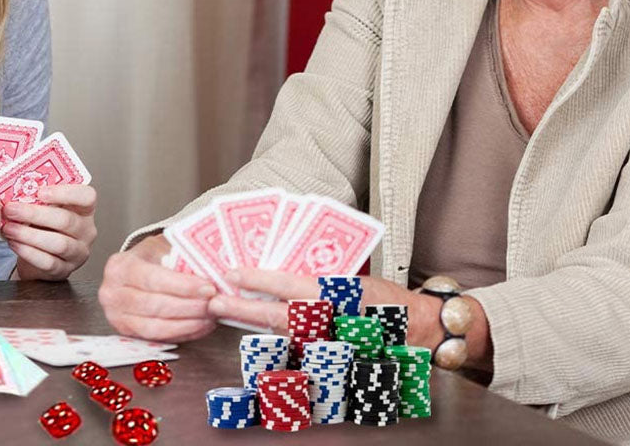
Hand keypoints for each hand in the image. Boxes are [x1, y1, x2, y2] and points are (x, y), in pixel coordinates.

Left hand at [2, 184, 96, 280]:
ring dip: (28, 234)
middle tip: (12, 209)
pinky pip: (48, 262)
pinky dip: (28, 252)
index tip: (41, 191)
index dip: (65, 193)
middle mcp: (86, 230)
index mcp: (85, 209)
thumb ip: (39, 197)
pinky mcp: (64, 270)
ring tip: (9, 228)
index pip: (87, 196)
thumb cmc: (45, 225)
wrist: (41, 255)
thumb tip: (14, 185)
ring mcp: (77, 252)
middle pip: (66, 220)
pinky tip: (14, 243)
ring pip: (58, 243)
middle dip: (35, 214)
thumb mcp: (48, 208)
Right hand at [99, 234, 217, 341]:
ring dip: (188, 324)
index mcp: (120, 267)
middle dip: (189, 307)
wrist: (135, 270)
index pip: (153, 279)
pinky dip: (183, 333)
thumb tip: (211, 272)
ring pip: (157, 327)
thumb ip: (180, 258)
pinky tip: (200, 325)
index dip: (183, 286)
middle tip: (214, 303)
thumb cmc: (151, 257)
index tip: (208, 288)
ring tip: (210, 316)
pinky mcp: (128, 334)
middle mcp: (112, 293)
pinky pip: (159, 339)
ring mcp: (117, 317)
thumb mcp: (163, 248)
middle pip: (155, 306)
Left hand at [210, 268, 441, 346]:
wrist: (416, 333)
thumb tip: (275, 269)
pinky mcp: (329, 360)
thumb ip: (316, 276)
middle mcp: (328, 320)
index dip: (256, 278)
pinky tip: (252, 330)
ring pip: (278, 335)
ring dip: (250, 325)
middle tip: (213, 301)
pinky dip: (270, 339)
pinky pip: (293, 349)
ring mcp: (327, 344)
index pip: (287, 284)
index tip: (231, 272)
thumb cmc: (383, 299)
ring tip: (223, 313)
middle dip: (240, 309)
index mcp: (334, 293)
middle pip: (275, 316)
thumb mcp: (350, 278)